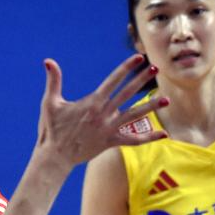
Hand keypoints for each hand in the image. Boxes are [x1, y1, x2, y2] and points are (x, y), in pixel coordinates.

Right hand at [36, 54, 168, 169]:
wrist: (56, 156)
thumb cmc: (51, 129)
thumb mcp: (50, 103)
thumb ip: (53, 81)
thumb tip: (47, 61)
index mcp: (92, 103)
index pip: (113, 81)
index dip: (126, 68)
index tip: (138, 58)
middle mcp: (104, 114)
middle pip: (127, 93)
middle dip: (141, 79)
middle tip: (155, 67)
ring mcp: (109, 129)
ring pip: (134, 115)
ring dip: (151, 107)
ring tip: (166, 99)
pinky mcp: (111, 142)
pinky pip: (133, 140)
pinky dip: (148, 138)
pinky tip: (163, 135)